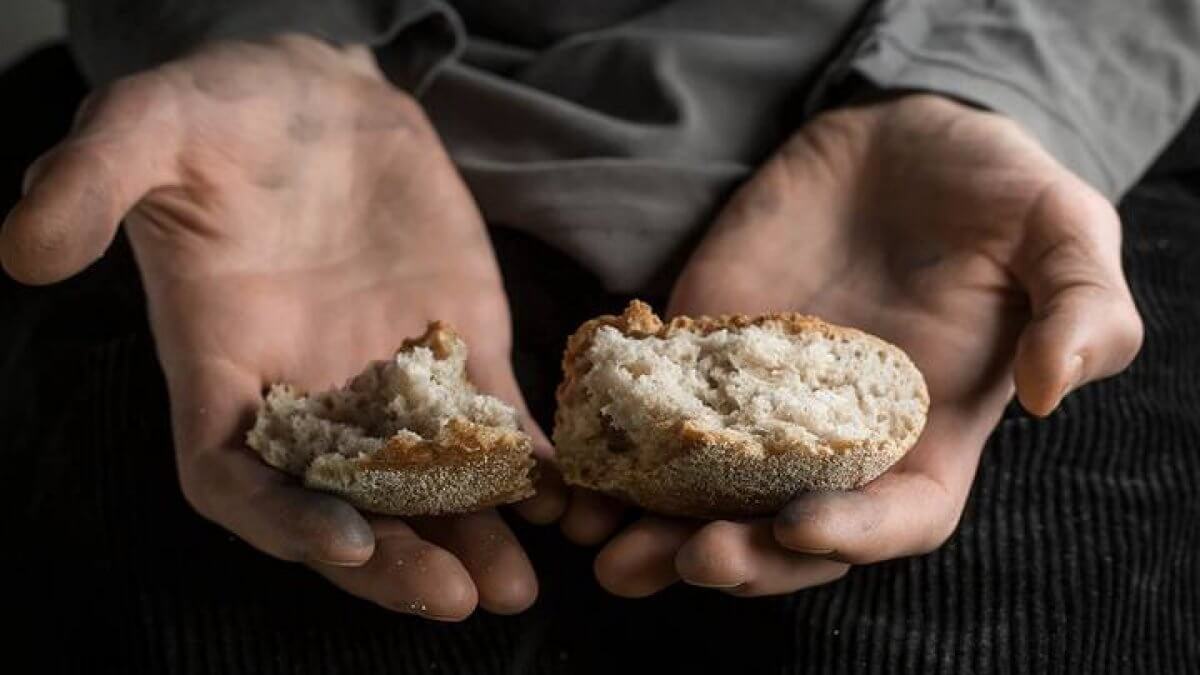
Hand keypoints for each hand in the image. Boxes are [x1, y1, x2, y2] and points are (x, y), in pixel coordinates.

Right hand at [1, 35, 564, 618]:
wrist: (322, 97)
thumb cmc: (224, 110)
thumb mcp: (148, 124)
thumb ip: (92, 181)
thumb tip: (23, 249)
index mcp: (221, 369)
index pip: (234, 479)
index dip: (279, 522)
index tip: (339, 544)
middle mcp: (306, 396)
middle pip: (342, 507)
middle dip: (392, 559)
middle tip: (453, 598)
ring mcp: (389, 381)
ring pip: (427, 485)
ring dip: (470, 538)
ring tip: (515, 583)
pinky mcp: (458, 349)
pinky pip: (495, 422)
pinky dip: (526, 467)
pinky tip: (562, 499)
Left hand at [585, 93, 1141, 596]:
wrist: (898, 137)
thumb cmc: (994, 187)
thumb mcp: (1063, 231)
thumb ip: (1082, 310)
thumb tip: (1055, 391)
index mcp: (930, 433)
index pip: (898, 518)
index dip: (854, 538)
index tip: (800, 525)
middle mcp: (841, 439)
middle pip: (789, 532)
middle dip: (740, 558)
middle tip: (687, 557)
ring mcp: (763, 403)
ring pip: (709, 496)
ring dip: (656, 532)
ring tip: (607, 547)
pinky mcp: (703, 355)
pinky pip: (657, 417)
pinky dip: (617, 451)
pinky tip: (579, 469)